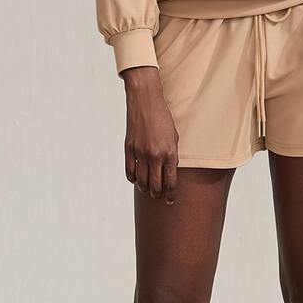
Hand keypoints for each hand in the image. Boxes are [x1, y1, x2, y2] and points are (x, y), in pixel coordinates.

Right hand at [120, 66, 179, 203]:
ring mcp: (140, 153)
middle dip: (158, 194)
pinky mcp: (129, 149)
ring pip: (142, 181)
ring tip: (147, 189)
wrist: (145, 101)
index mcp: (169, 153)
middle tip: (158, 195)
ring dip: (145, 188)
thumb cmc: (162, 118)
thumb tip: (168, 172)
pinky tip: (136, 179)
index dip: (171, 194)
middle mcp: (155, 156)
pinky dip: (133, 179)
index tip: (171, 201)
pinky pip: (130, 171)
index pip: (171, 182)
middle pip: (156, 185)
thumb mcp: (174, 136)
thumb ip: (172, 155)